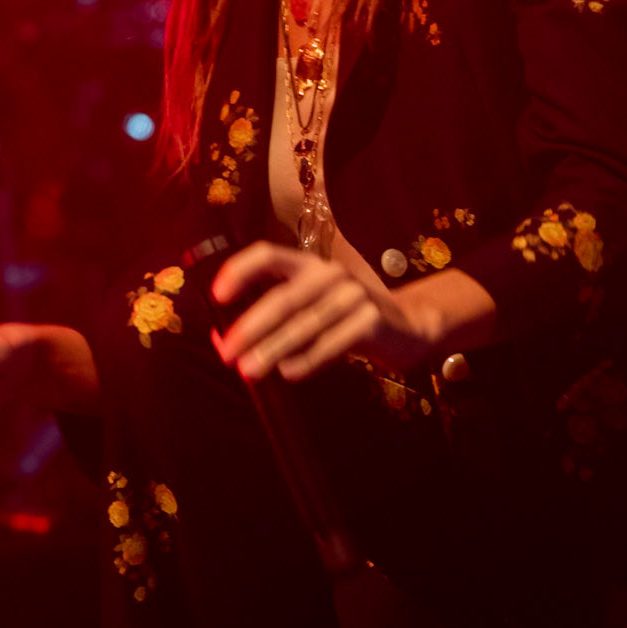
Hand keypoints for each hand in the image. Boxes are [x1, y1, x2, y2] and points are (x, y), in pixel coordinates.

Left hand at [207, 243, 406, 383]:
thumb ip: (275, 320)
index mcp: (309, 264)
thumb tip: (222, 340)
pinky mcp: (372, 320)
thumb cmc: (346, 320)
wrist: (408, 327)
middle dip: (250, 328)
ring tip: (249, 370)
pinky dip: (307, 359)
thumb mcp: (313, 309)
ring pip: (304, 324)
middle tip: (227, 353)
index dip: (240, 270)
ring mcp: (354, 295)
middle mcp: (330, 273)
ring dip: (272, 349)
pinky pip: (332, 343)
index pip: (268, 255)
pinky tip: (288, 372)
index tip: (218, 296)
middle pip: (282, 298)